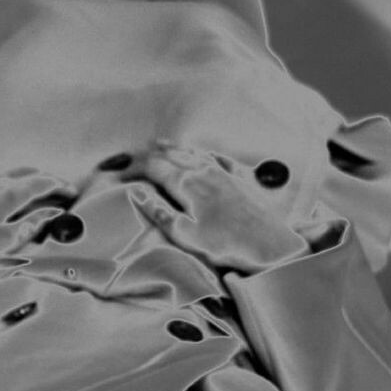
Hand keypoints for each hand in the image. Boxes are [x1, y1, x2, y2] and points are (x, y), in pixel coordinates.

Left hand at [0, 170, 68, 273]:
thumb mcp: (2, 243)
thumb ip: (31, 226)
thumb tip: (53, 215)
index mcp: (8, 192)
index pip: (45, 182)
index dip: (62, 186)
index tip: (71, 193)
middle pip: (28, 172)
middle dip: (46, 180)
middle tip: (57, 192)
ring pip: (8, 171)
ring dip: (24, 179)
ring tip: (31, 193)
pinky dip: (3, 180)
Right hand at [124, 146, 306, 272]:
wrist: (269, 245)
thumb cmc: (224, 244)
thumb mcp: (183, 234)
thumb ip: (158, 210)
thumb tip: (137, 192)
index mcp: (186, 183)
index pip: (153, 166)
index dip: (133, 167)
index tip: (121, 173)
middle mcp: (204, 171)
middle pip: (171, 154)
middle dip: (150, 154)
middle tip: (135, 156)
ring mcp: (224, 173)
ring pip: (194, 152)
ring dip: (175, 148)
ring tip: (161, 145)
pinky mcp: (241, 180)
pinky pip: (220, 159)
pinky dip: (207, 153)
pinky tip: (207, 153)